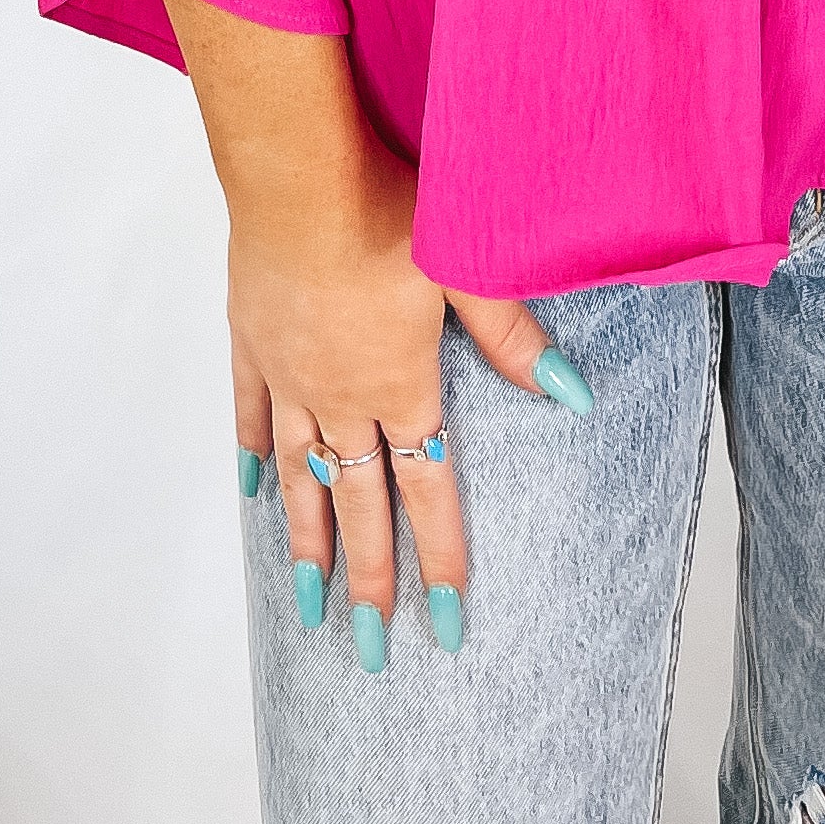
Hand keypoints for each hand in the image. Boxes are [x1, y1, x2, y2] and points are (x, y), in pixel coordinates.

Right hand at [159, 0, 588, 672]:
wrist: (295, 171)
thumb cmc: (387, 207)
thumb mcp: (464, 266)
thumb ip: (513, 336)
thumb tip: (573, 393)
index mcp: (401, 385)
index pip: (428, 490)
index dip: (439, 559)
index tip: (444, 625)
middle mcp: (341, 396)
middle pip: (358, 504)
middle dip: (370, 581)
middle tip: (372, 652)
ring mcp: (289, 374)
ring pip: (298, 476)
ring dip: (306, 542)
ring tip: (310, 603)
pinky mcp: (252, 340)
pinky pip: (253, 412)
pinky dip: (257, 453)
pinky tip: (258, 487)